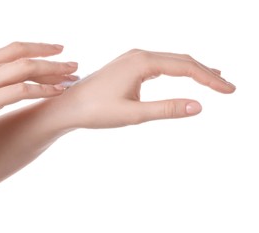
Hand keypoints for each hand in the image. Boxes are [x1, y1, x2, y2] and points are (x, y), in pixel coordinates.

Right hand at [0, 42, 77, 171]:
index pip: (12, 49)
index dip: (37, 48)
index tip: (57, 51)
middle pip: (23, 54)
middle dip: (51, 57)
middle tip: (73, 64)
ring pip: (26, 69)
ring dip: (53, 72)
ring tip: (74, 76)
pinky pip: (22, 90)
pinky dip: (44, 90)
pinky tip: (60, 92)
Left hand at [58, 49, 234, 128]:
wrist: (67, 106)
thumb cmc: (95, 111)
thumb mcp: (133, 114)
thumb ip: (166, 109)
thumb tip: (198, 106)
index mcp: (142, 62)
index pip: (186, 68)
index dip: (210, 79)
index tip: (229, 90)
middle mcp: (139, 55)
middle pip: (181, 60)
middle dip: (206, 73)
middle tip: (228, 87)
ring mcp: (132, 59)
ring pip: (170, 61)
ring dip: (193, 70)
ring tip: (214, 79)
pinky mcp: (127, 66)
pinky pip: (159, 64)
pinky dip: (176, 71)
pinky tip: (183, 76)